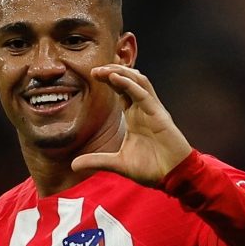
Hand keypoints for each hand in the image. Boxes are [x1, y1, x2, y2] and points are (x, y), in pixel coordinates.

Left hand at [71, 64, 193, 185]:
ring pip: (138, 82)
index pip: (120, 90)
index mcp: (134, 116)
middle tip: (95, 70)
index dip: (108, 79)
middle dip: (112, 72)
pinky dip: (131, 85)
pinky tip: (117, 79)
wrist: (172, 176)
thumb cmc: (150, 168)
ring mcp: (152, 110)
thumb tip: (73, 165)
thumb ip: (96, 160)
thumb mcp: (117, 164)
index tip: (92, 74)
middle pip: (128, 81)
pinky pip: (144, 95)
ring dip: (121, 73)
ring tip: (105, 70)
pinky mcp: (159, 115)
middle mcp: (143, 109)